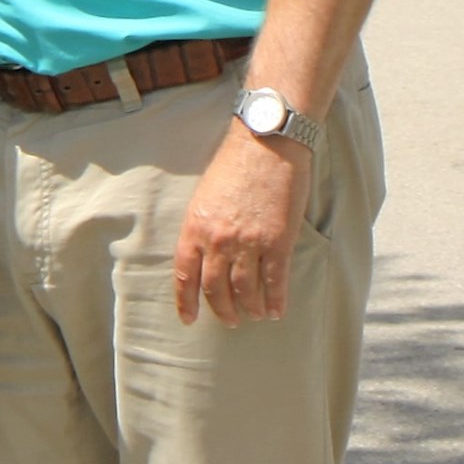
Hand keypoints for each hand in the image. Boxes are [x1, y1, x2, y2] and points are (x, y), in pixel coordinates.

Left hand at [172, 122, 309, 327]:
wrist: (266, 144)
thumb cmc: (234, 166)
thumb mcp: (204, 197)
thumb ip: (202, 228)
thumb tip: (205, 257)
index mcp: (195, 228)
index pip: (185, 275)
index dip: (186, 301)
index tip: (189, 319)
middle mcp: (218, 240)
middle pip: (216, 289)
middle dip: (223, 310)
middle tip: (231, 319)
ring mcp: (249, 243)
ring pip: (246, 291)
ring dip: (250, 308)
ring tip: (254, 314)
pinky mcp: (278, 242)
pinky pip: (275, 281)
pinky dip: (275, 300)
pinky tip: (276, 310)